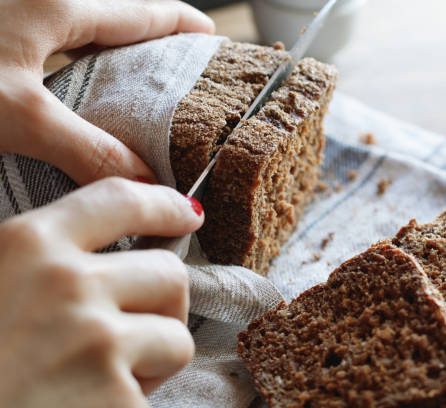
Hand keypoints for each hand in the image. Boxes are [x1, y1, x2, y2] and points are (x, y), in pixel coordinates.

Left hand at [0, 0, 214, 184]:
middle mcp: (38, 1)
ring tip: (136, 85)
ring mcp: (16, 15)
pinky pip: (52, 45)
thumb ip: (89, 148)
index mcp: (55, 5)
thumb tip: (145, 183)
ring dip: (111, 55)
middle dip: (149, 42)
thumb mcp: (22, 115)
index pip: (137, 12)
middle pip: (112, 19)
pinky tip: (75, 91)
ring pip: (80, 32)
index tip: (209, 33)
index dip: (178, 23)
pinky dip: (76, 65)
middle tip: (179, 69)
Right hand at [0, 178, 204, 406]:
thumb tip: (97, 252)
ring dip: (154, 358)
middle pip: (169, 274)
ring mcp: (95, 343)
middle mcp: (67, 285)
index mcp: (26, 245)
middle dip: (165, 304)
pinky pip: (152, 393)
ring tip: (105, 377)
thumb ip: (34, 259)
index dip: (165, 204)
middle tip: (134, 330)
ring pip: (176, 336)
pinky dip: (132, 402)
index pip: (122, 199)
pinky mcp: (114, 400)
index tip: (187, 213)